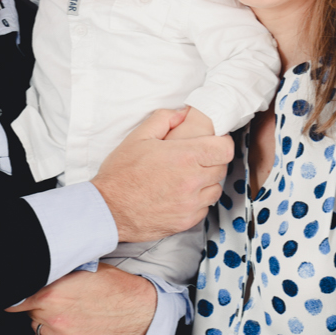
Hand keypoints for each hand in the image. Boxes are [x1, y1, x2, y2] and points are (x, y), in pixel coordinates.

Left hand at [9, 265, 158, 334]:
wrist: (139, 310)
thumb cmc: (110, 285)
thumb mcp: (78, 268)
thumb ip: (51, 271)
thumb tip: (29, 268)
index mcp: (52, 293)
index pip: (16, 298)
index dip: (16, 293)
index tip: (16, 292)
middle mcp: (55, 318)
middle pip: (28, 312)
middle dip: (37, 305)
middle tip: (54, 300)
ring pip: (37, 329)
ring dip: (44, 322)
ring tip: (63, 314)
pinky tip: (60, 331)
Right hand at [93, 106, 232, 242]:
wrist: (112, 209)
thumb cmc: (122, 173)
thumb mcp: (137, 137)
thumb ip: (163, 119)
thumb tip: (182, 113)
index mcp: (183, 157)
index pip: (223, 150)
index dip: (223, 142)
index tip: (215, 140)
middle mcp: (192, 181)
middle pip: (221, 168)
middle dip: (212, 159)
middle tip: (196, 155)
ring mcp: (192, 203)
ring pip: (215, 188)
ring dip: (207, 180)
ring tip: (188, 175)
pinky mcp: (188, 220)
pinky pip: (205, 206)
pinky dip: (198, 198)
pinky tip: (181, 192)